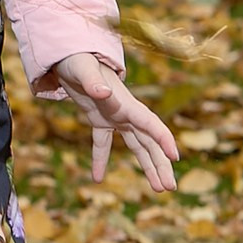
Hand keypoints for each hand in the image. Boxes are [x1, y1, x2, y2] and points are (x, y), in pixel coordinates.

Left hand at [52, 51, 178, 191]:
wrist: (67, 53)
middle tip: (170, 187)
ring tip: (158, 189)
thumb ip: (93, 81)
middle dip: (160, 163)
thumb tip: (103, 93)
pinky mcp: (99, 119)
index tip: (175, 156)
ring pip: (136, 146)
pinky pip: (103, 144)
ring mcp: (114, 116)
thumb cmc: (77, 59)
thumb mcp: (83, 69)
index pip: (150, 123)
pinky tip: (97, 179)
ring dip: (147, 166)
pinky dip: (101, 160)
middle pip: (149, 141)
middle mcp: (125, 111)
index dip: (163, 138)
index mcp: (125, 102)